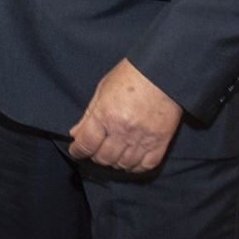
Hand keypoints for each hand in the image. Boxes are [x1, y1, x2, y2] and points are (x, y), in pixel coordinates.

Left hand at [67, 58, 181, 173]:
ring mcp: (142, 138)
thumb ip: (89, 115)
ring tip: (113, 154)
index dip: (78, 150)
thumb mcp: (103, 89)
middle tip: (96, 150)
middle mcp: (122, 130)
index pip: (86, 144)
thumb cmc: (131, 76)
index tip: (76, 150)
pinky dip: (135, 167)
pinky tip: (130, 160)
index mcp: (105, 114)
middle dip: (96, 155)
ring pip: (123, 164)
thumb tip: (76, 133)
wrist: (162, 71)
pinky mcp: (160, 142)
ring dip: (115, 162)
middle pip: (103, 157)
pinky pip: (145, 165)